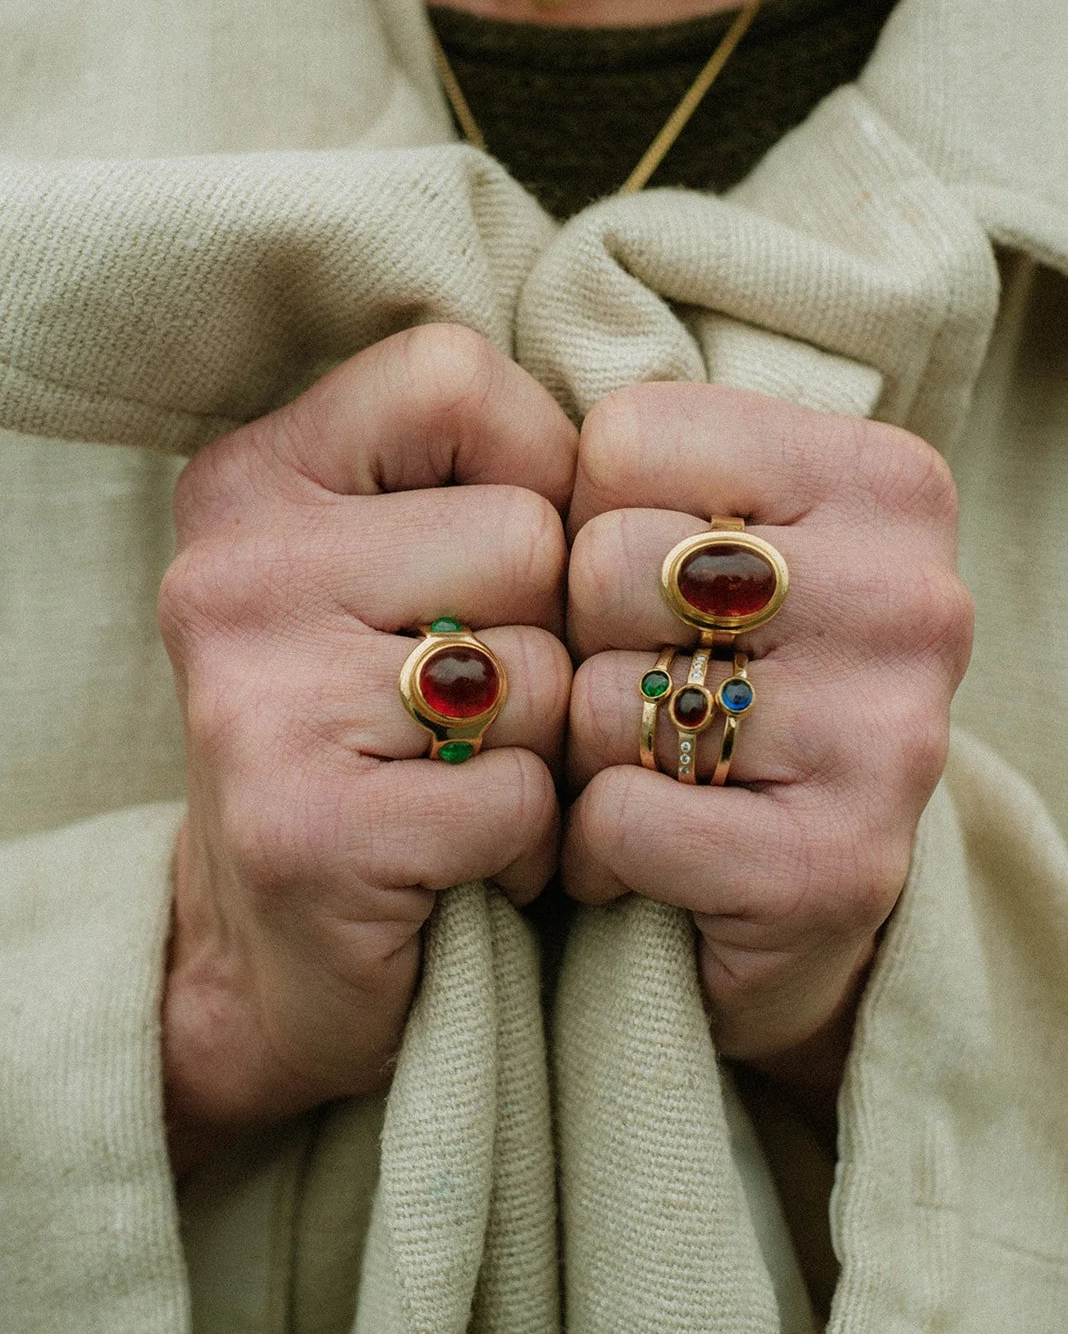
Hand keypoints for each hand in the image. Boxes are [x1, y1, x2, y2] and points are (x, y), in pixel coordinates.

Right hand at [159, 326, 576, 1171]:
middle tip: (490, 707)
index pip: (453, 379)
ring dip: (548, 746)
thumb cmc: (381, 734)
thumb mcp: (395, 568)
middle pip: (527, 536)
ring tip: (474, 781)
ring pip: (542, 670)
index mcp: (252, 481)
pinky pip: (524, 793)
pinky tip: (469, 858)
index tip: (512, 561)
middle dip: (552, 635)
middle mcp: (231, 574)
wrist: (276, 954)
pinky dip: (529, 841)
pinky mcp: (303, 832)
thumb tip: (639, 447)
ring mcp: (254, 702)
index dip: (537, 466)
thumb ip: (478, 478)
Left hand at [564, 383, 971, 1126]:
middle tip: (631, 681)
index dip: (584, 512)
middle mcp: (910, 596)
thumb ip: (646, 472)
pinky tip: (635, 854)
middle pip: (604, 561)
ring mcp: (889, 737)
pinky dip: (592, 847)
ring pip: (599, 698)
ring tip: (636, 764)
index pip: (625, 437)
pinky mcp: (839, 867)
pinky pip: (618, 818)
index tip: (637, 572)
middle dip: (579, 634)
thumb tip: (504, 444)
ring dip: (578, 749)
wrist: (805, 879)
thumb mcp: (718, 530)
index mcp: (884, 480)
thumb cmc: (732, 672)